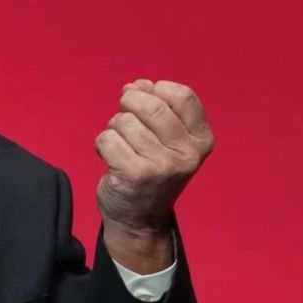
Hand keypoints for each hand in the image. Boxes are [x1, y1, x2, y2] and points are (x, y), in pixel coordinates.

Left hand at [94, 79, 213, 270]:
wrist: (140, 218)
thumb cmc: (151, 168)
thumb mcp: (167, 138)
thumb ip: (158, 106)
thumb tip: (136, 85)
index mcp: (201, 139)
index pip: (182, 94)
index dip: (154, 89)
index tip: (144, 98)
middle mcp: (187, 153)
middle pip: (150, 104)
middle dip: (128, 103)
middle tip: (124, 118)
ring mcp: (163, 165)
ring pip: (123, 121)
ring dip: (114, 129)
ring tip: (121, 147)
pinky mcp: (136, 174)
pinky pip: (107, 138)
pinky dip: (102, 144)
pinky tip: (111, 159)